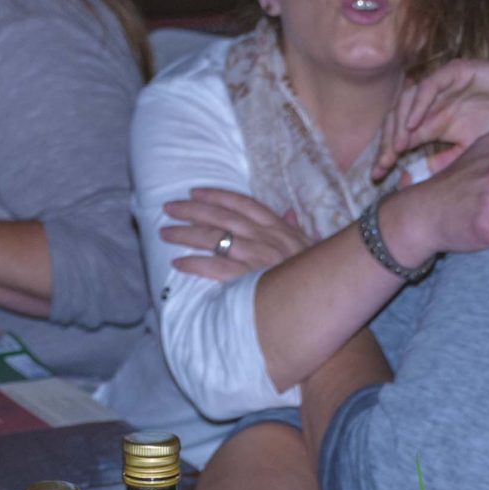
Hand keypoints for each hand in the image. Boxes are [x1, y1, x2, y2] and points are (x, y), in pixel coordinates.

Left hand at [164, 188, 308, 281]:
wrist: (323, 297)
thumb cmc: (316, 274)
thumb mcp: (310, 246)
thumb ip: (296, 229)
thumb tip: (289, 212)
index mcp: (278, 228)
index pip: (243, 204)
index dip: (217, 195)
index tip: (195, 192)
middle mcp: (264, 237)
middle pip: (221, 217)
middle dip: (192, 210)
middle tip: (168, 208)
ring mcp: (255, 257)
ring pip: (213, 239)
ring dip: (186, 234)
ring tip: (165, 232)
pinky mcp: (247, 280)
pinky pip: (214, 268)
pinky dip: (194, 264)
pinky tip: (178, 263)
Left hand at [377, 58, 488, 178]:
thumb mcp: (471, 152)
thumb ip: (444, 162)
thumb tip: (413, 181)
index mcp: (434, 122)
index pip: (401, 137)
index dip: (388, 154)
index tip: (379, 176)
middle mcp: (433, 104)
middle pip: (397, 119)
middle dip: (387, 142)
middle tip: (382, 164)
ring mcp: (442, 86)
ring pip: (407, 101)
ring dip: (398, 124)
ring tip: (396, 147)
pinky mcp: (454, 72)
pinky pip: (428, 86)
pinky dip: (418, 104)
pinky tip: (412, 125)